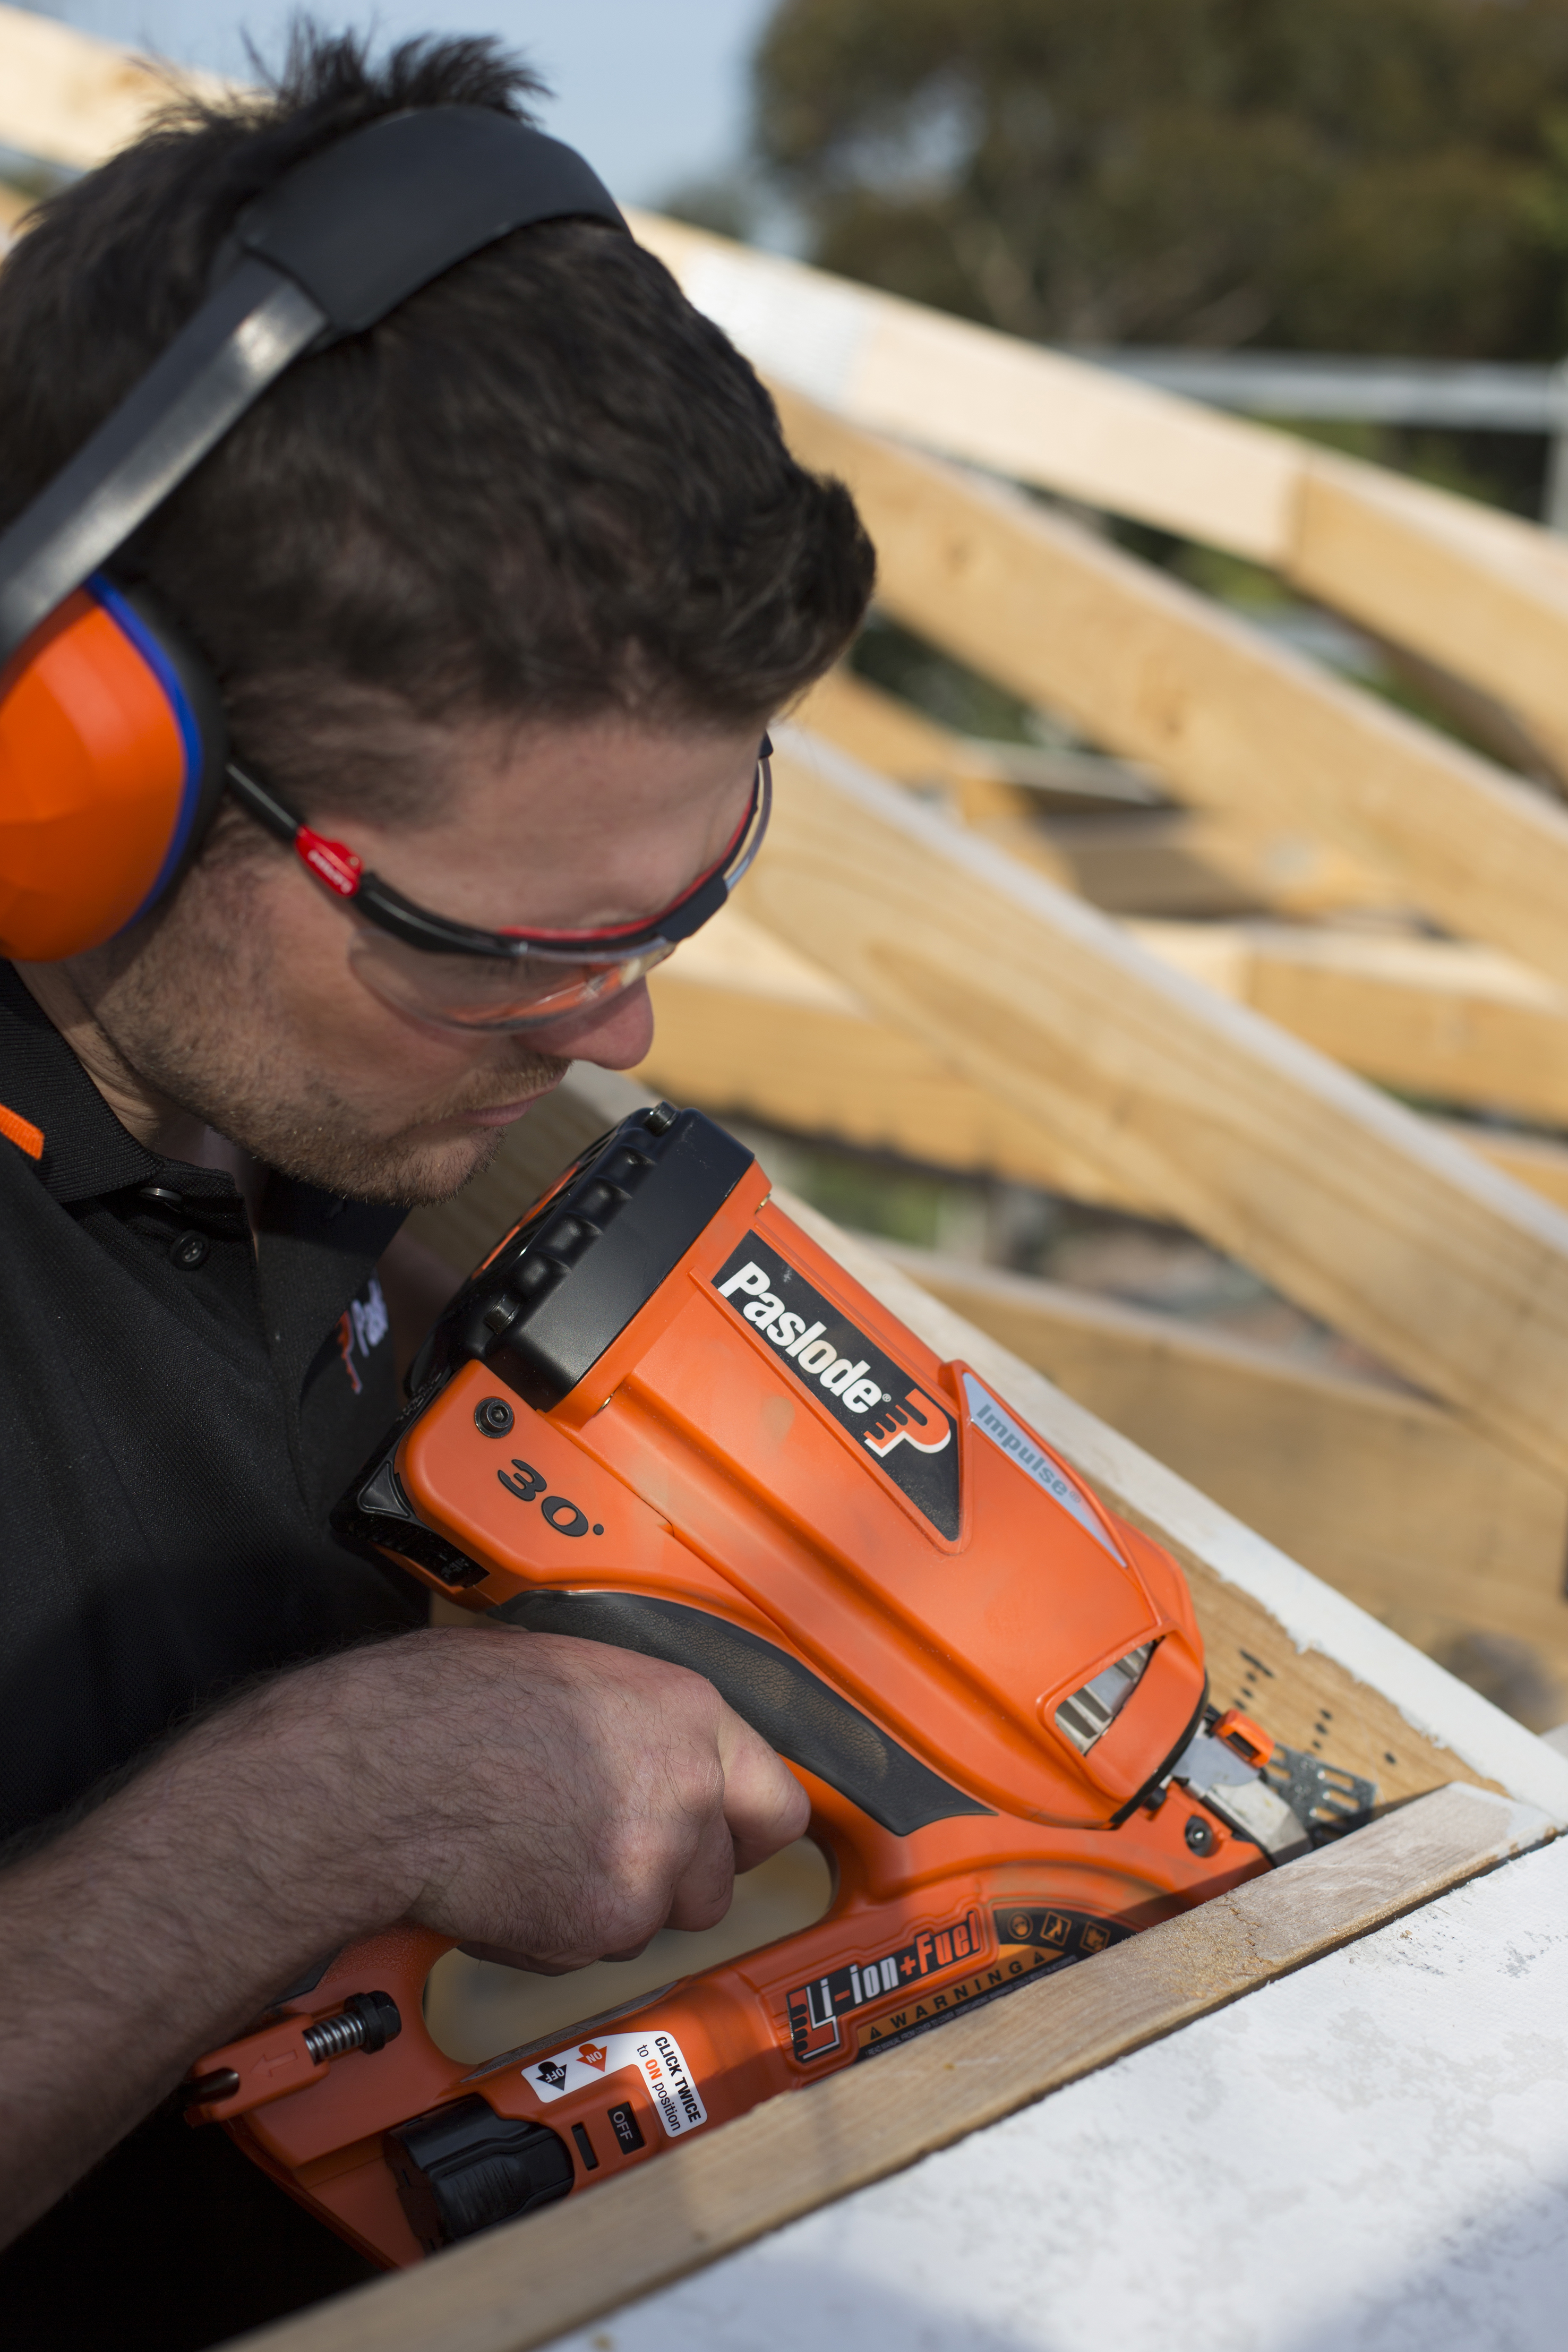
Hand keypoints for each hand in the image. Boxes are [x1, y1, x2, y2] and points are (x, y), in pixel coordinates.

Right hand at [274, 1625, 809, 1969]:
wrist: (382, 1773)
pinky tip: (502, 1886)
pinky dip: (549, 1937)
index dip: (739, 1833)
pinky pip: (588, 1954)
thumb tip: (643, 1750)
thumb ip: (634, 1722)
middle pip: (714, 1883)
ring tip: (533, 1857)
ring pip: (650, 1926)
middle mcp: (689, 1790)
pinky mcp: (602, 1926)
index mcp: (687, 1713)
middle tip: (597, 1857)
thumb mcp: (564, 1672)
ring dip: (604, 1911)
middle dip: (666, 1884)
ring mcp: (652, 1866)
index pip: (776, 1804)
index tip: (717, 1845)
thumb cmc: (443, 1707)